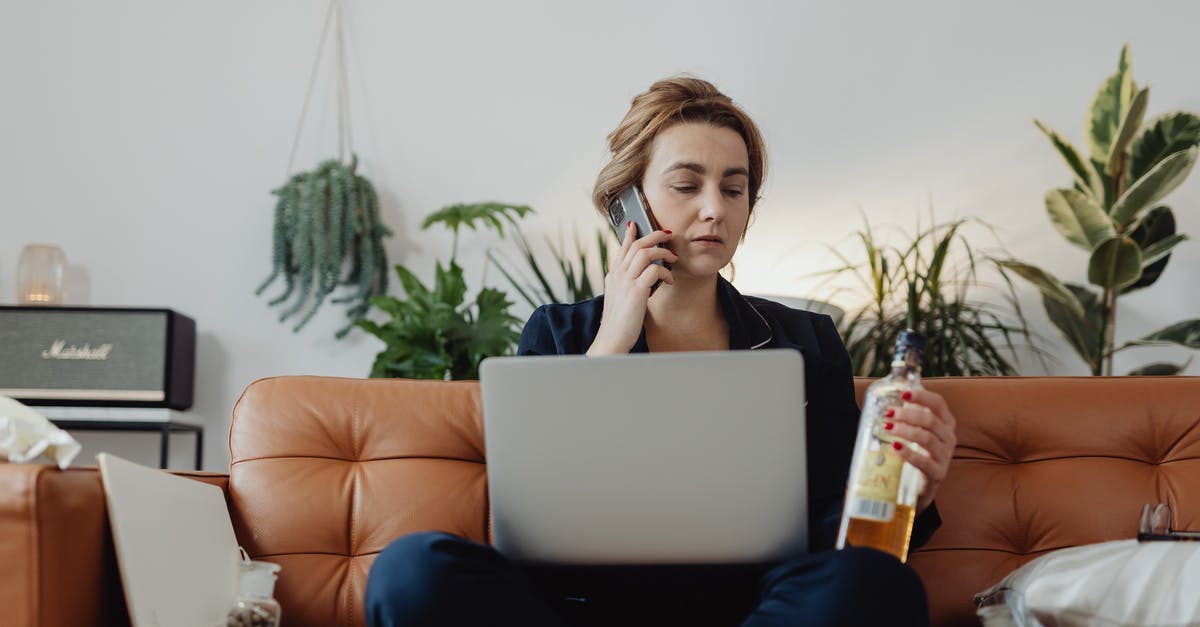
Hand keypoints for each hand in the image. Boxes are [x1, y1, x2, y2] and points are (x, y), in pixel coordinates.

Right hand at [586, 222, 676, 354]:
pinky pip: (654, 270)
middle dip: (654, 235)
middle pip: (636, 245)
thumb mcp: (619, 300)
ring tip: (672, 257)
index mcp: (612, 277)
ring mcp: (625, 282)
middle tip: (667, 234)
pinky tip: (669, 280)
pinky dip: (665, 272)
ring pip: (645, 253)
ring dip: (662, 251)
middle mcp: (617, 276)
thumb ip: (627, 287)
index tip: (635, 224)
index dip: (629, 235)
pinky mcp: (636, 291)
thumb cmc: (618, 325)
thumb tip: (642, 280)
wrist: (611, 341)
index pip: (621, 249)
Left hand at [885, 388, 956, 513]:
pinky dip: (908, 453)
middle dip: (907, 414)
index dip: (922, 396)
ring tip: (887, 428)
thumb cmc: (917, 451)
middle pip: (930, 420)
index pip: (938, 403)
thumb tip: (892, 391)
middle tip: (888, 414)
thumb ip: (909, 412)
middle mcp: (949, 437)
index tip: (903, 393)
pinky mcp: (938, 473)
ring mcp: (945, 456)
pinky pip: (924, 461)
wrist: (920, 484)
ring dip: (905, 430)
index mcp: (945, 422)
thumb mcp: (916, 429)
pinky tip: (895, 447)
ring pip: (927, 438)